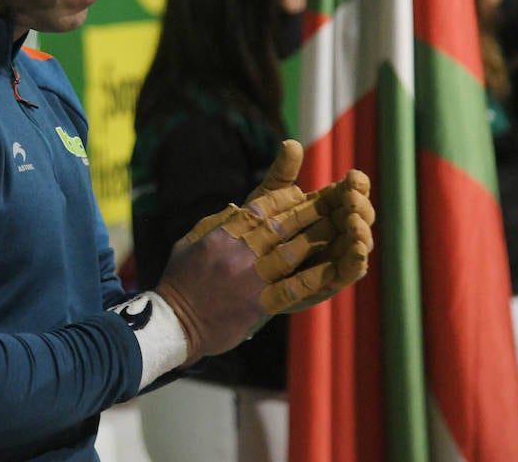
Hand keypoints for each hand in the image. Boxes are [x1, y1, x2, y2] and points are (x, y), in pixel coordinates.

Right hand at [155, 140, 374, 362]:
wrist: (173, 323)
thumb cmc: (178, 283)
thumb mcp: (189, 243)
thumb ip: (215, 224)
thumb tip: (239, 207)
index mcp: (222, 234)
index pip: (260, 209)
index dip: (285, 199)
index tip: (302, 192)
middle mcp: (239, 251)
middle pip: (283, 225)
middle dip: (311, 211)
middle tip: (336, 200)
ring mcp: (250, 277)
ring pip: (293, 251)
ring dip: (321, 237)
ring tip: (344, 226)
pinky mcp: (259, 304)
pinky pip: (294, 287)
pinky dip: (316, 276)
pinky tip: (336, 266)